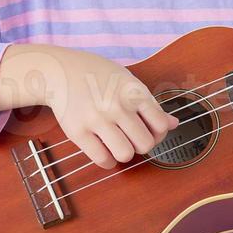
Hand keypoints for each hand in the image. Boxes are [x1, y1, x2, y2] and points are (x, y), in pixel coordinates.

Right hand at [38, 48, 179, 170]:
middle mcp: (116, 105)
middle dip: (141, 145)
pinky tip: (105, 152)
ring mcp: (96, 119)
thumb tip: (173, 124)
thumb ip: (149, 103)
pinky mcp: (77, 131)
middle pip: (145, 144)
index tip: (148, 131)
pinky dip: (108, 161)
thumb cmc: (97, 75)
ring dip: (125, 154)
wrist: (59, 71)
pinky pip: (102, 159)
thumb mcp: (127, 80)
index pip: (159, 125)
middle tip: (131, 138)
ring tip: (118, 145)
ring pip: (126, 154)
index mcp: (132, 91)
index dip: (158, 134)